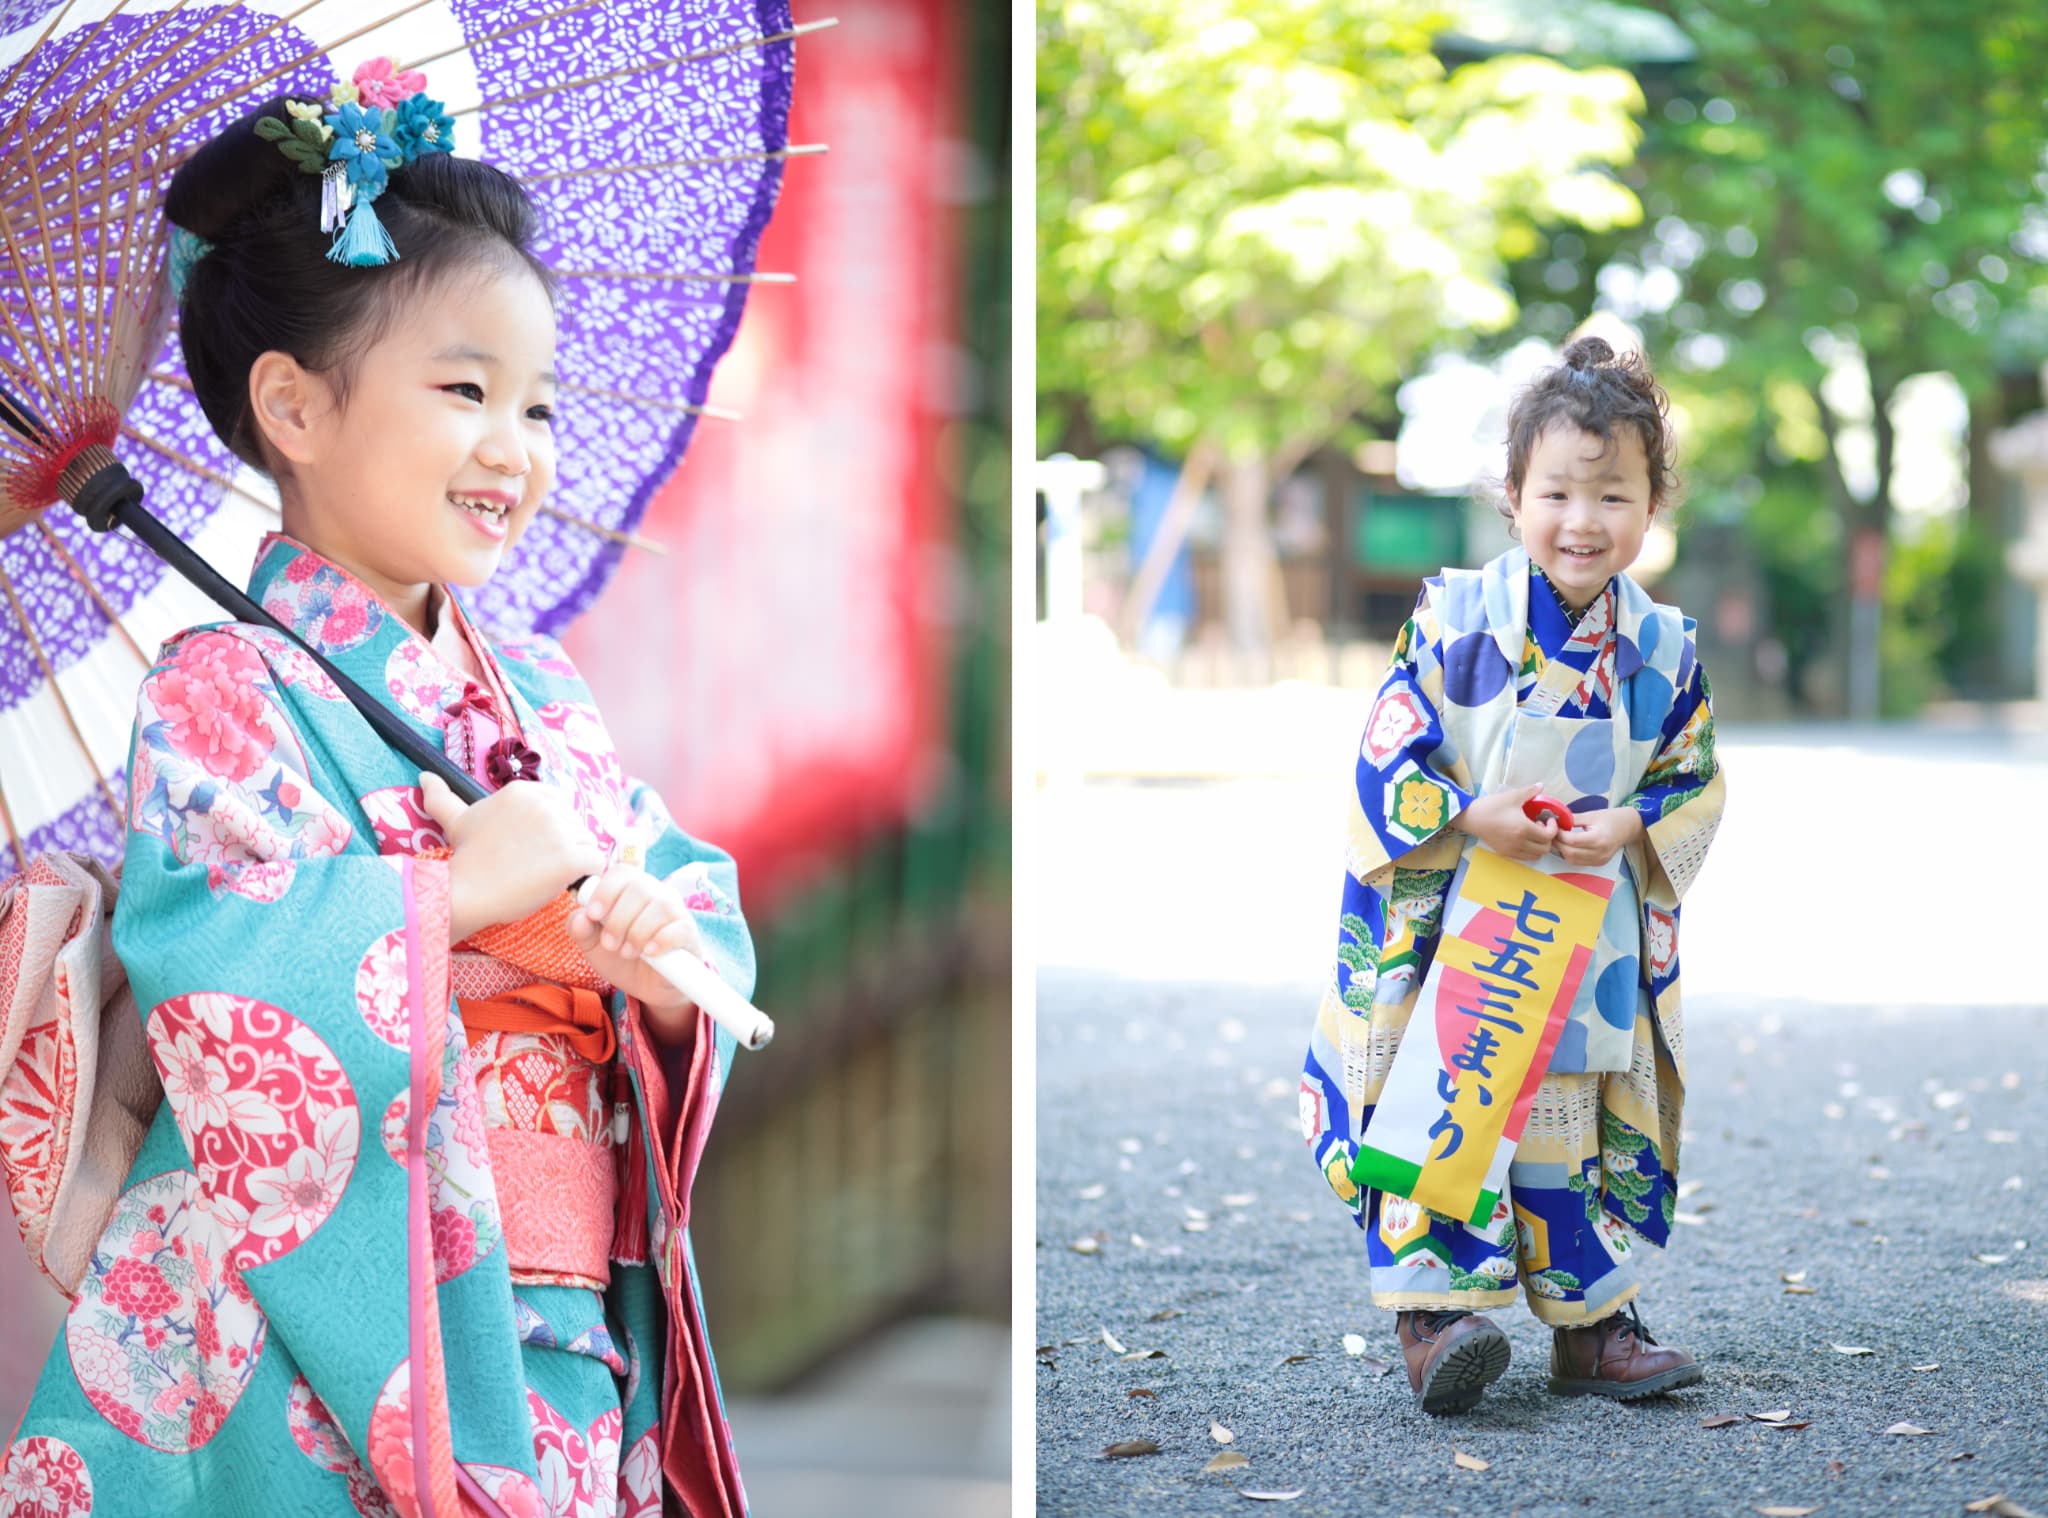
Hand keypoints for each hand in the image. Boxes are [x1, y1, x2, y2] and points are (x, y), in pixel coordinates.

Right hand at [418, 772, 607, 941]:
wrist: (464, 892)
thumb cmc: (465, 859)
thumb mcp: (457, 821)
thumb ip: (444, 797)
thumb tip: (424, 776)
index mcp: (523, 791)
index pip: (559, 804)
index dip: (551, 828)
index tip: (532, 847)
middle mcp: (544, 804)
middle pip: (575, 822)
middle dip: (563, 844)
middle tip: (535, 865)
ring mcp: (559, 829)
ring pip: (587, 842)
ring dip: (575, 861)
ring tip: (545, 876)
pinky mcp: (571, 856)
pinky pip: (597, 862)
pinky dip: (588, 876)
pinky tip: (566, 883)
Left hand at [565, 861, 707, 1019]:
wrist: (648, 986)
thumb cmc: (622, 957)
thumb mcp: (594, 946)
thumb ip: (581, 930)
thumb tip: (579, 918)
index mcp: (631, 889)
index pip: (622, 872)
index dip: (605, 890)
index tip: (593, 915)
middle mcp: (657, 894)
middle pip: (639, 888)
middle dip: (618, 919)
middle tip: (610, 944)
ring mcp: (676, 912)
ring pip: (660, 906)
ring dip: (637, 932)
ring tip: (628, 952)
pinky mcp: (690, 933)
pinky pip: (679, 928)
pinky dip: (660, 941)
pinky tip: (649, 953)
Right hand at [1453, 783, 1556, 861]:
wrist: (1471, 818)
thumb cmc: (1491, 806)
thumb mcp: (1512, 796)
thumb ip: (1529, 792)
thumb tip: (1541, 785)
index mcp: (1523, 829)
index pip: (1548, 836)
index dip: (1553, 828)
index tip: (1548, 819)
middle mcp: (1519, 843)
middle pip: (1545, 849)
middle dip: (1548, 838)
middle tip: (1540, 826)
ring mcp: (1512, 850)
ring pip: (1536, 856)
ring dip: (1539, 846)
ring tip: (1533, 833)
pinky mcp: (1505, 853)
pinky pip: (1524, 858)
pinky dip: (1529, 851)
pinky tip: (1524, 838)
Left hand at [1551, 805, 1643, 867]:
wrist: (1629, 827)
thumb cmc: (1611, 818)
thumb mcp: (1591, 815)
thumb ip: (1573, 819)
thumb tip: (1555, 820)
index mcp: (1598, 839)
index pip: (1572, 841)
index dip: (1559, 835)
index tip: (1553, 827)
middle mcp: (1599, 853)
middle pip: (1570, 853)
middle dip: (1558, 843)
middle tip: (1553, 833)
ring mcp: (1599, 860)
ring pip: (1572, 860)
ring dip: (1562, 850)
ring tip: (1559, 839)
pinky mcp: (1598, 863)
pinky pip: (1578, 862)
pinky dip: (1569, 855)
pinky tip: (1568, 845)